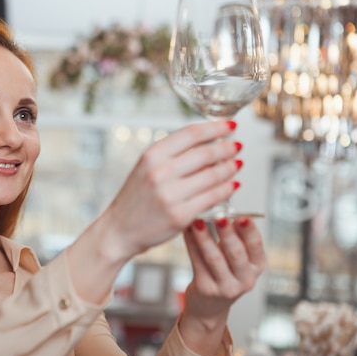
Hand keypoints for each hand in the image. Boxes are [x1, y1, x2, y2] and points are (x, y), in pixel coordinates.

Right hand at [68, 120, 242, 304]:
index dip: (216, 127)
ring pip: (213, 175)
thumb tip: (206, 141)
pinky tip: (232, 185)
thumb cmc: (135, 198)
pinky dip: (227, 189)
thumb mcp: (146, 167)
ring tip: (237, 164)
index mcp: (152, 155)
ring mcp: (171, 194)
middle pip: (206, 153)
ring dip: (230, 168)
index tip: (230, 126)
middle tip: (237, 146)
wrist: (119, 230)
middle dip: (227, 148)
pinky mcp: (180, 215)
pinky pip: (212, 197)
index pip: (191, 133)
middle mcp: (160, 172)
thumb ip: (172, 154)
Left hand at [178, 216, 265, 355]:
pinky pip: (197, 263)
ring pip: (214, 258)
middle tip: (218, 216)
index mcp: (257, 265)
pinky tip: (187, 231)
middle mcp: (246, 279)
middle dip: (226, 232)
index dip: (249, 230)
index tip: (241, 216)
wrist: (209, 306)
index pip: (256, 245)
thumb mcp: (237, 257)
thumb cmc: (224, 272)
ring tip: (197, 221)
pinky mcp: (207, 289)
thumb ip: (234, 236)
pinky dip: (191, 245)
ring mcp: (227, 287)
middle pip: (235, 253)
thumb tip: (222, 205)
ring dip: (204, 237)